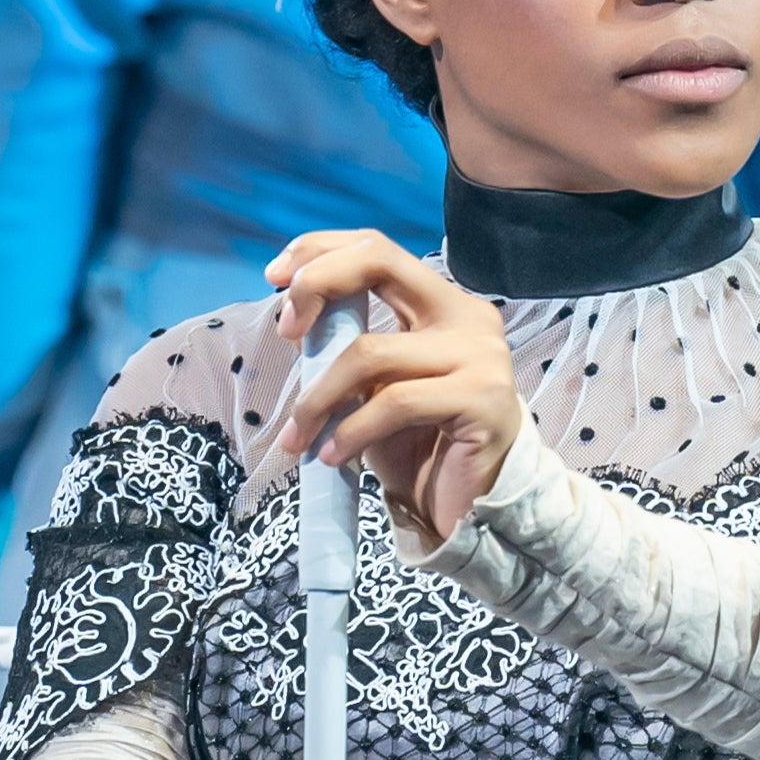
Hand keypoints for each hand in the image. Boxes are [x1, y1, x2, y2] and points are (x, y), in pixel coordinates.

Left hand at [265, 229, 522, 546]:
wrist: (473, 509)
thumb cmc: (421, 446)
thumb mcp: (375, 388)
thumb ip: (349, 347)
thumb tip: (295, 320)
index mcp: (443, 303)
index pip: (377, 249)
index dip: (320, 252)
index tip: (275, 277)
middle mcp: (468, 316)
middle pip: (380, 261)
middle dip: (317, 283)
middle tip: (285, 330)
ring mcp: (481, 354)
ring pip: (370, 352)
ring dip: (318, 398)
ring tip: (299, 437)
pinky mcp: (484, 399)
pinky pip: (394, 403)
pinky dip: (351, 431)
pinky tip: (332, 456)